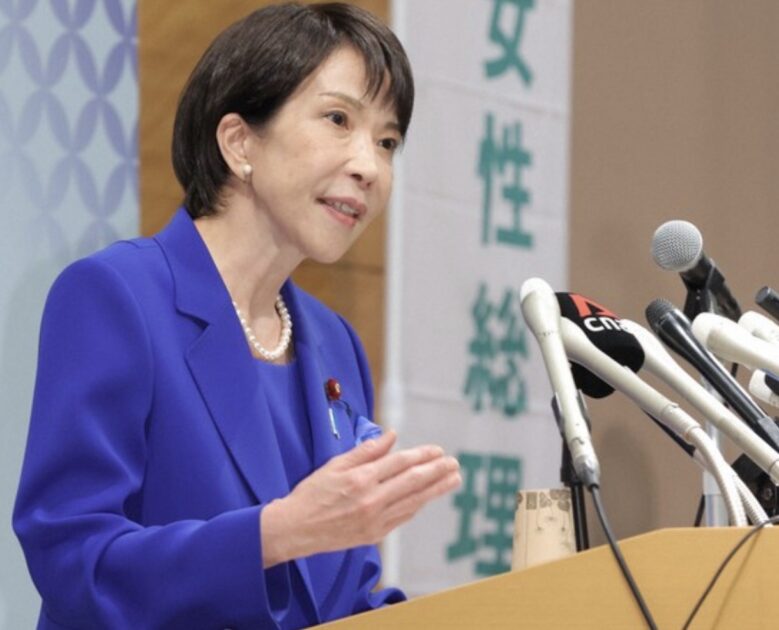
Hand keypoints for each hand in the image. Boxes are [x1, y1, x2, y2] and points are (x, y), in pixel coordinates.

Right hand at [260, 430, 460, 566]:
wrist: (295, 529)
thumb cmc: (312, 493)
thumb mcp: (335, 465)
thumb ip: (366, 451)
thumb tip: (391, 436)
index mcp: (361, 479)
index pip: (400, 463)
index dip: (421, 455)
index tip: (437, 450)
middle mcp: (371, 500)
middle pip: (413, 482)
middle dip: (437, 471)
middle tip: (454, 464)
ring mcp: (375, 520)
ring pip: (413, 501)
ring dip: (436, 490)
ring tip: (453, 480)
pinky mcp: (374, 535)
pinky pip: (403, 517)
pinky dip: (417, 505)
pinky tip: (428, 498)